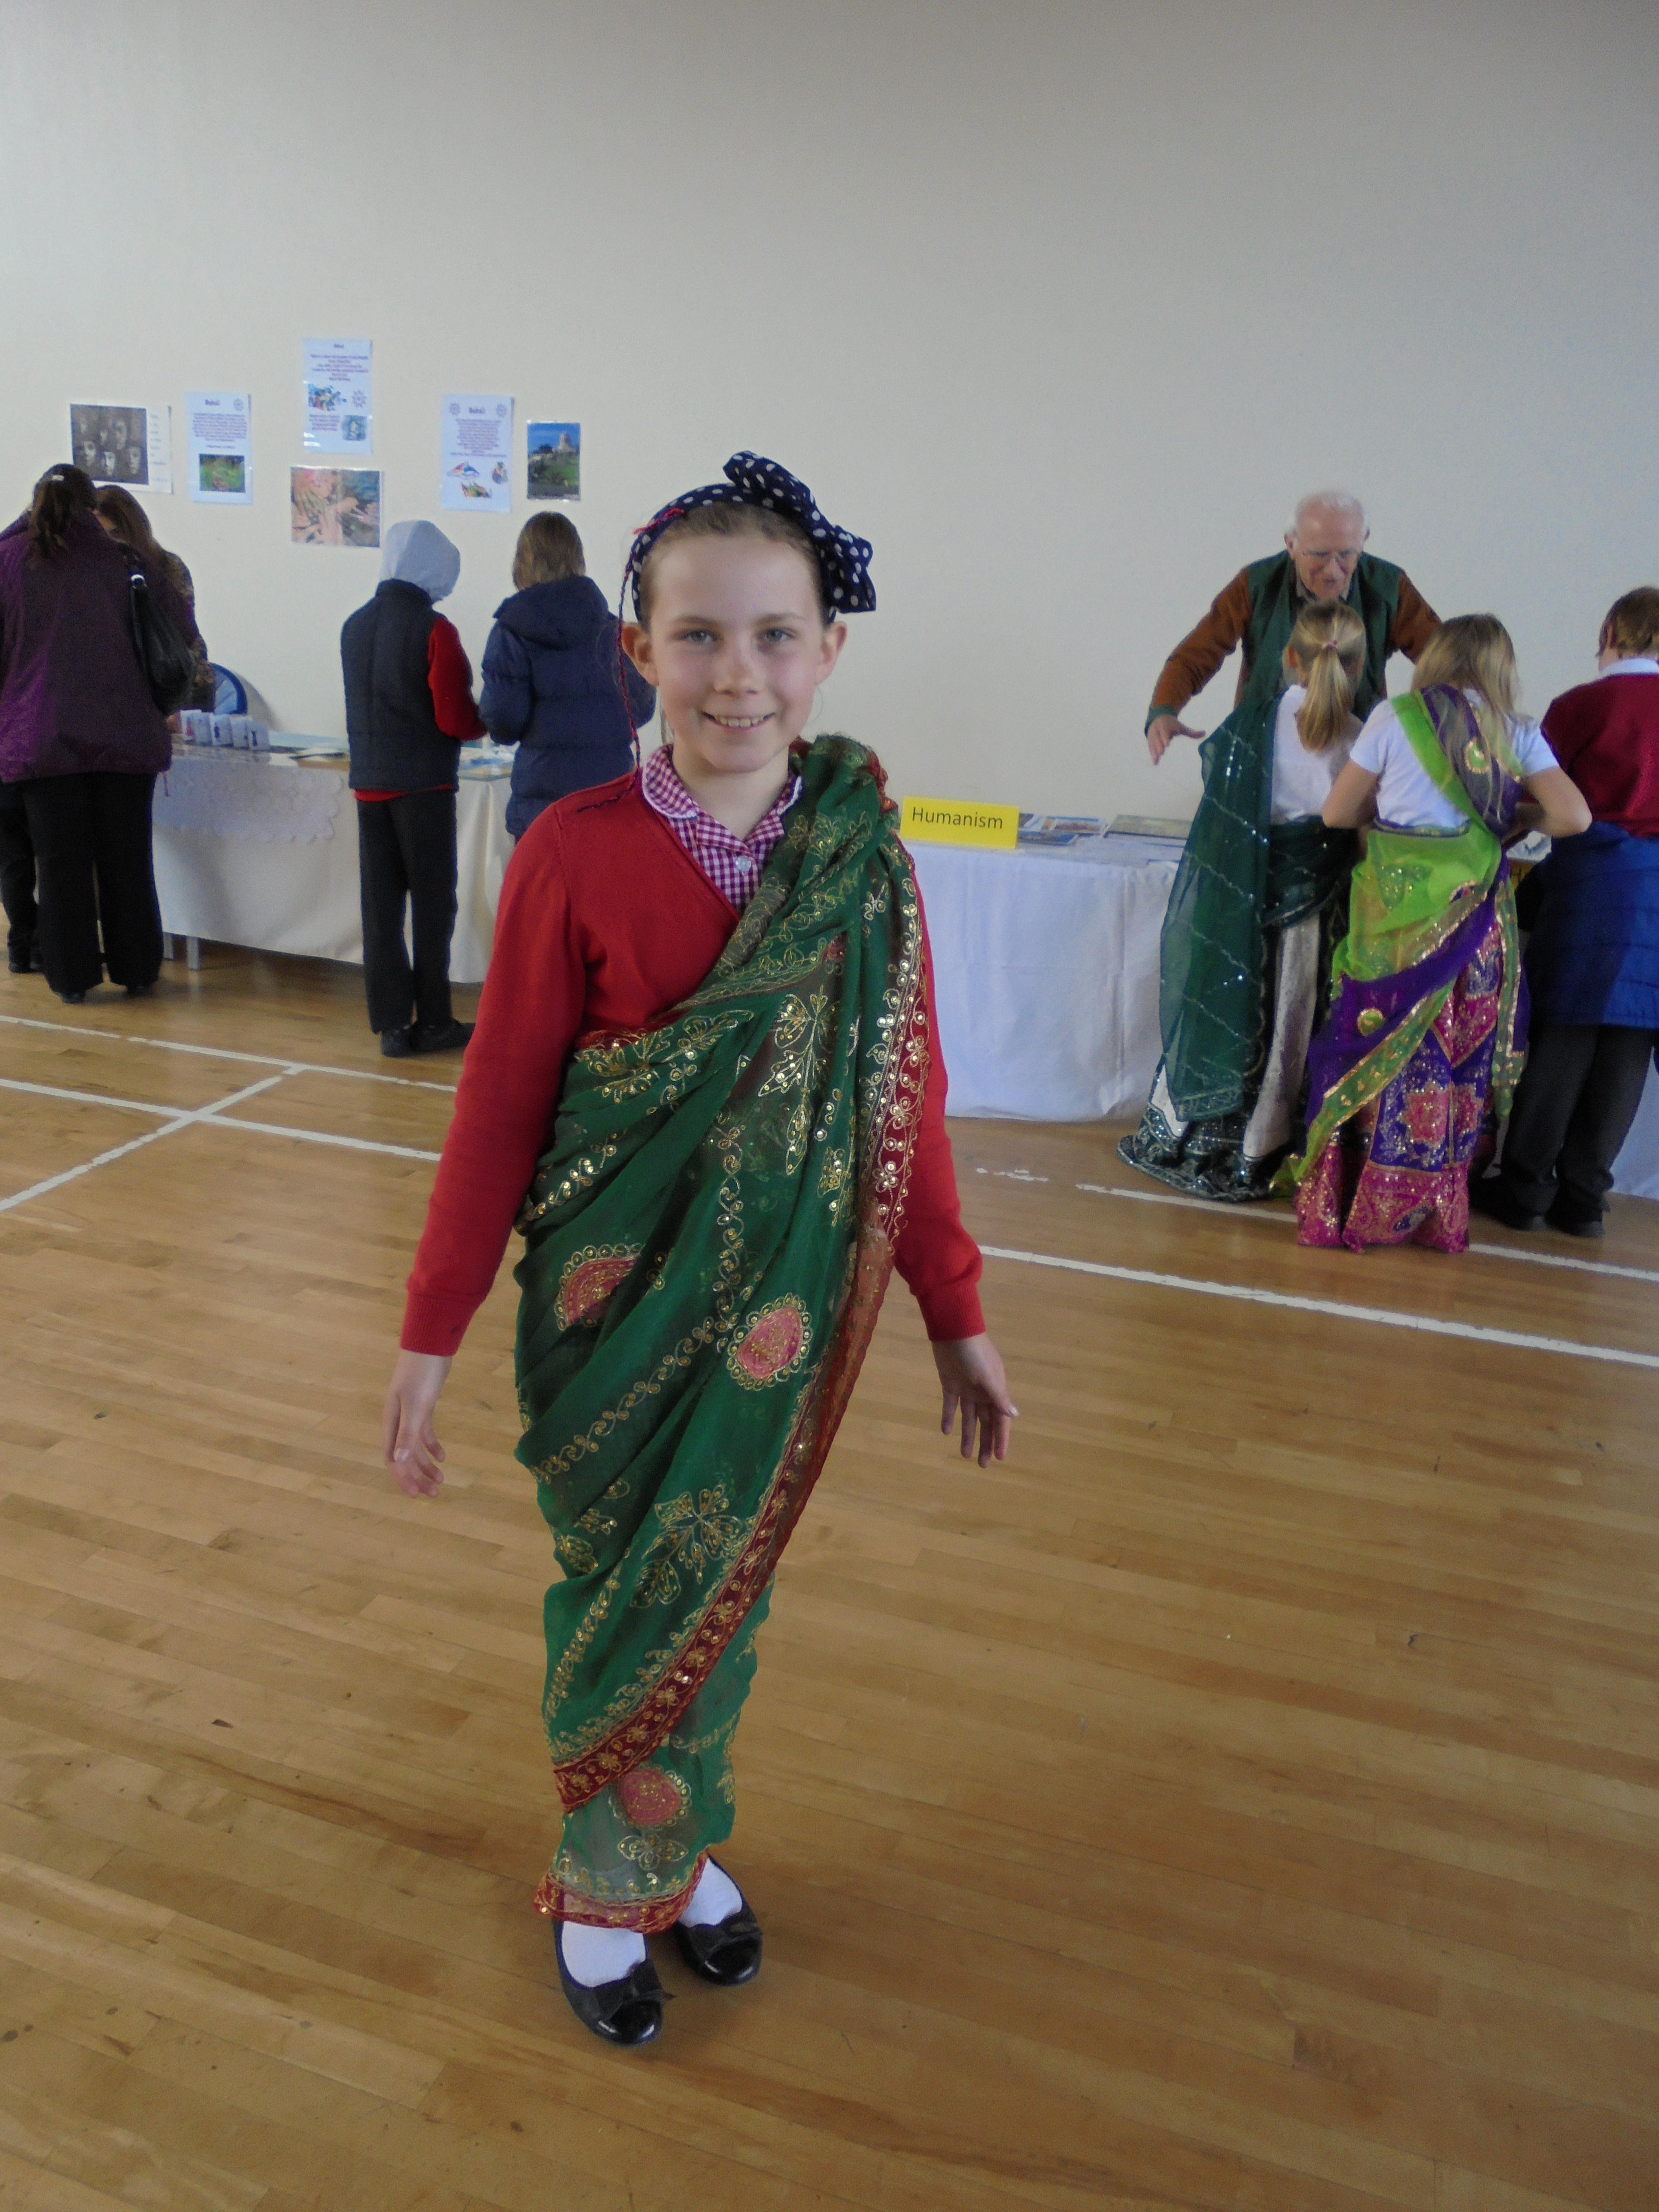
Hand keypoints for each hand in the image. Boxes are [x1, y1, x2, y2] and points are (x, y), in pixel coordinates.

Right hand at [382, 1349, 453, 1496]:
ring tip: (440, 1481)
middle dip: (416, 1476)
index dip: (403, 1478)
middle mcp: (397, 1420)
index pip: (393, 1458)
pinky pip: (424, 1432)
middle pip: (404, 1456)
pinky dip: (432, 1445)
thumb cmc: (422, 1373)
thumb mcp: (418, 1405)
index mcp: (391, 1422)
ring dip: (426, 1464)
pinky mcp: (422, 1405)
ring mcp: (410, 1412)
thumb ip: (408, 1433)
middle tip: (433, 1494)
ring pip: (415, 1447)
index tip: (416, 1495)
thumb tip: (398, 1461)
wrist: (431, 1343)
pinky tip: (443, 1457)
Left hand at [932, 1334, 1017, 1465]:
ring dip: (967, 1435)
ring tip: (964, 1455)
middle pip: (986, 1423)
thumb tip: (1014, 1416)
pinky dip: (949, 1418)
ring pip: (969, 1418)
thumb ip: (999, 1397)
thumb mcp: (990, 1376)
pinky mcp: (950, 1384)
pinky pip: (950, 1406)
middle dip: (985, 1443)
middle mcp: (983, 1392)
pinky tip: (946, 1432)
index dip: (1000, 1439)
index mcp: (996, 1391)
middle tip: (983, 1464)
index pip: (1000, 1421)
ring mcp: (966, 1389)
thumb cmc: (975, 1354)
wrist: (954, 1331)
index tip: (999, 1458)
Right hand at [1146, 714, 1202, 764]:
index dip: (1165, 738)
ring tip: (1156, 760)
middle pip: (1157, 738)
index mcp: (1165, 725)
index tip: (1167, 744)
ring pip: (1152, 744)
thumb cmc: (1172, 724)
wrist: (1158, 718)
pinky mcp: (1149, 740)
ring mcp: (1152, 735)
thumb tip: (1205, 733)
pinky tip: (1155, 763)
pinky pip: (1150, 748)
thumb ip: (1191, 732)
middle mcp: (1157, 730)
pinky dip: (1152, 755)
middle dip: (1159, 745)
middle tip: (1161, 752)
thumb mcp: (1181, 727)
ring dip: (1154, 752)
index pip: (1164, 732)